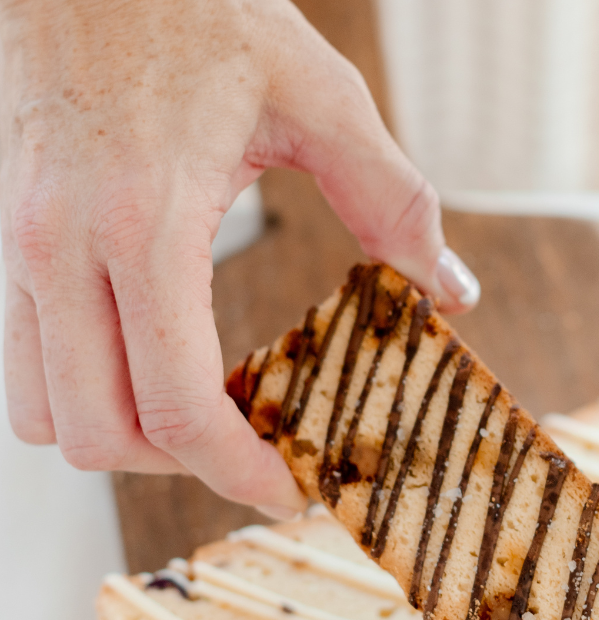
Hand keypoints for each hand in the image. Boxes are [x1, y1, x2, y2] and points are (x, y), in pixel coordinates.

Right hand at [1, 0, 478, 517]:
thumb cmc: (197, 10)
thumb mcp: (322, 97)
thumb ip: (395, 202)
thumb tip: (449, 291)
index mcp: (147, 221)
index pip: (175, 404)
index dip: (236, 470)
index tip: (288, 487)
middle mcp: (62, 248)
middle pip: (102, 436)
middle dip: (187, 468)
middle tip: (257, 456)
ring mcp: (18, 250)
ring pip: (47, 418)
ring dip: (129, 440)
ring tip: (204, 418)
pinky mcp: (4, 246)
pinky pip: (24, 370)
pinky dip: (86, 398)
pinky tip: (149, 371)